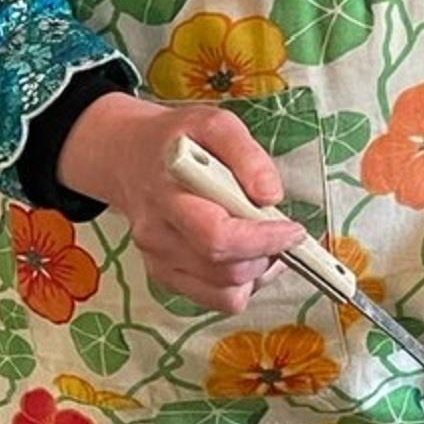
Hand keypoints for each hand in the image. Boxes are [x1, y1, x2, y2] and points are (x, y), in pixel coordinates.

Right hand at [57, 94, 302, 314]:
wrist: (130, 159)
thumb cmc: (177, 141)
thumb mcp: (214, 124)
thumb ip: (246, 154)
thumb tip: (270, 195)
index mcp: (168, 195)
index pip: (217, 237)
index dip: (263, 240)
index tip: (293, 229)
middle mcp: (157, 235)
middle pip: (226, 271)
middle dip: (267, 255)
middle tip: (279, 229)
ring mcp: (159, 261)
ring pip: (226, 293)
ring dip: (258, 271)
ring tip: (260, 239)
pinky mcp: (167, 277)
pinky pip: (218, 299)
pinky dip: (242, 283)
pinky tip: (244, 253)